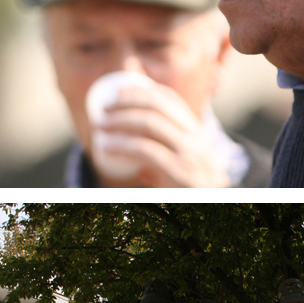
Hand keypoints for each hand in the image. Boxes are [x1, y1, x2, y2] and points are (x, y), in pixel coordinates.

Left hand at [88, 76, 229, 187]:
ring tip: (100, 126)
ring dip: (121, 120)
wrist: (202, 211)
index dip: (141, 91)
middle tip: (103, 110)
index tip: (117, 94)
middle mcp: (200, 140)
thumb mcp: (175, 162)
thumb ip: (158, 143)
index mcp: (198, 132)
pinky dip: (122, 145)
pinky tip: (105, 147)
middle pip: (160, 107)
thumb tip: (125, 114)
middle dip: (127, 102)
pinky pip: (148, 151)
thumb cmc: (180, 187)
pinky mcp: (184, 175)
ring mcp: (195, 157)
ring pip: (153, 124)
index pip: (171, 100)